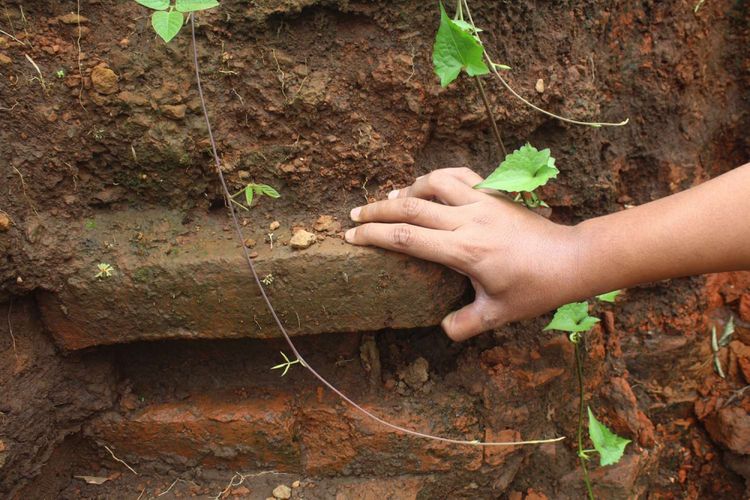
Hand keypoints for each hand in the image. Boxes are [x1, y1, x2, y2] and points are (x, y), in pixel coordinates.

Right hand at [345, 168, 583, 340]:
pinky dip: (438, 176)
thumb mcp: (498, 314)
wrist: (572, 259)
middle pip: (410, 207)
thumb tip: (443, 329)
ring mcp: (482, 202)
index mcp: (463, 251)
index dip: (373, 236)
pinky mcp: (494, 194)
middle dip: (376, 211)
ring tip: (390, 200)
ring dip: (406, 188)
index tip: (351, 237)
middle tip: (354, 215)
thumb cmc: (535, 289)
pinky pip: (460, 175)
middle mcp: (468, 221)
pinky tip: (430, 185)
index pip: (406, 238)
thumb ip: (465, 325)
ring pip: (433, 182)